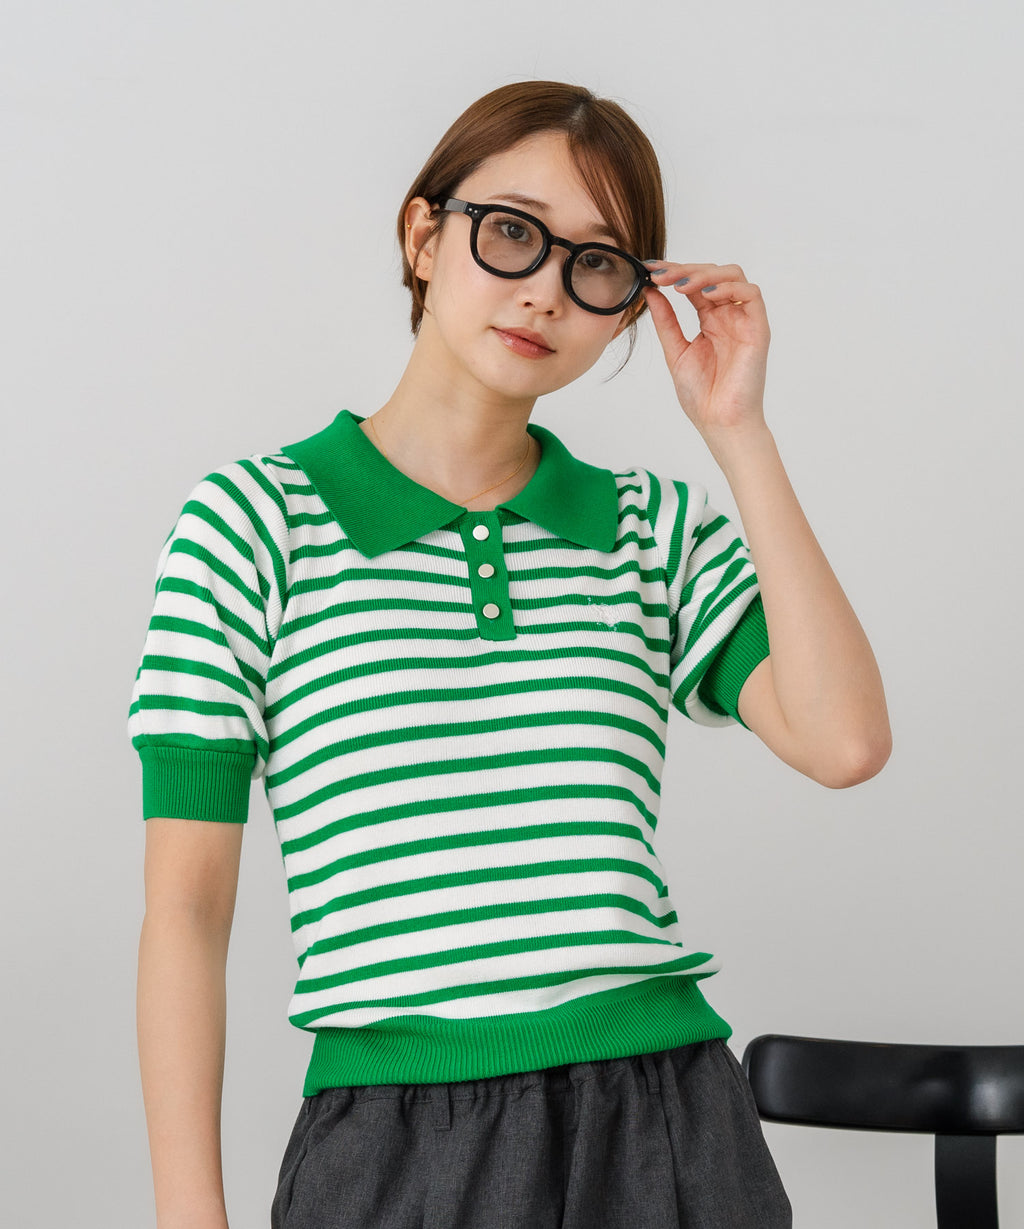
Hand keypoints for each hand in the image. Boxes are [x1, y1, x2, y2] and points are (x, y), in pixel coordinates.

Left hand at [641, 261, 770, 439]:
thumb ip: (666, 321)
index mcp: (710, 320)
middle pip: (712, 274)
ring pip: (733, 276)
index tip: (649, 269)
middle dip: (684, 269)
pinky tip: (706, 297)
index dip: (673, 271)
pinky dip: (729, 288)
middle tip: (660, 275)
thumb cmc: (702, 396)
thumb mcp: (675, 351)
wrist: (720, 423)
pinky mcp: (758, 330)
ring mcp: (744, 321)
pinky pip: (751, 295)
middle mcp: (728, 316)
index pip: (694, 283)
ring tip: (680, 285)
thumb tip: (651, 292)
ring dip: (705, 274)